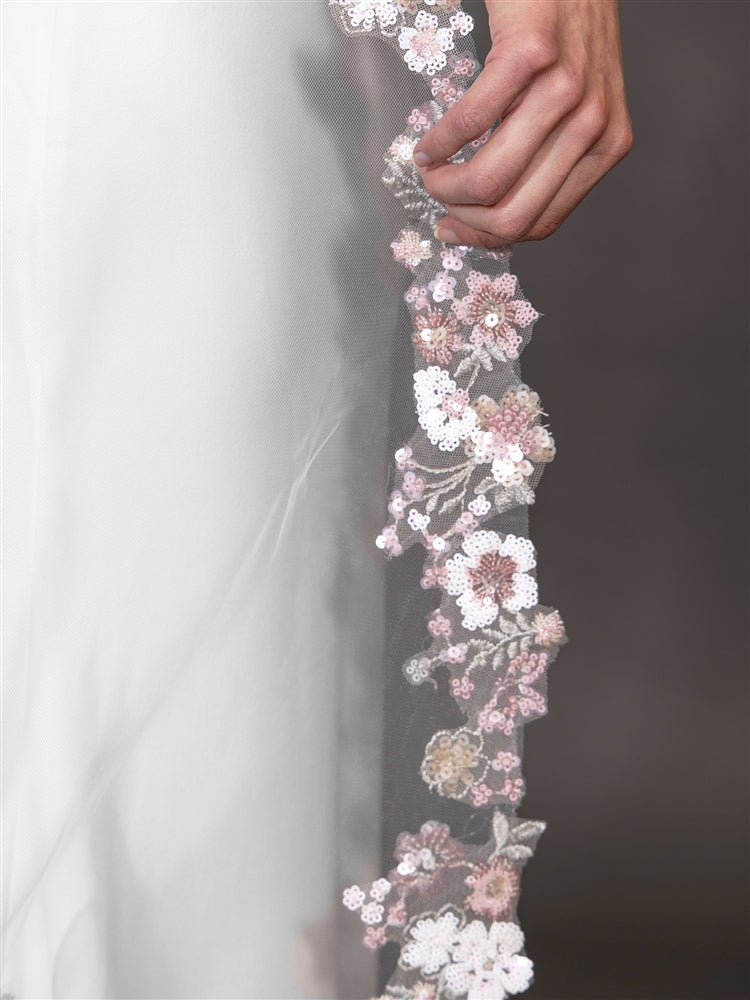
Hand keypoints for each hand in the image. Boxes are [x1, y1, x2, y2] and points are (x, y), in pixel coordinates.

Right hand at [413, 0, 632, 245]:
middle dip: (461, 219)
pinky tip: (427, 142)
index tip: (453, 228)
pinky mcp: (530, 55)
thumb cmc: (567, 29)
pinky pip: (471, 123)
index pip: (541, 223)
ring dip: (444, 185)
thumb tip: (493, 206)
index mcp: (606, 146)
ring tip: (429, 168)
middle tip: (437, 196)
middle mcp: (593, 125)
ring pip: (489, 182)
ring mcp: (565, 91)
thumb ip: (550, 153)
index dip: (487, 237)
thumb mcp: (576, 105)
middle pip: (512, 215)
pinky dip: (439, 141)